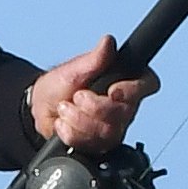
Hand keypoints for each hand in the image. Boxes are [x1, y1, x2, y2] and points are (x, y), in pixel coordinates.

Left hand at [27, 36, 158, 152]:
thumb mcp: (73, 69)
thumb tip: (108, 42)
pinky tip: (63, 124)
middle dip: (95, 107)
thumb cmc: (60, 87)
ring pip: (108, 132)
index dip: (134, 90)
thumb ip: (94, 59)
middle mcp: (123, 108)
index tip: (112, 91)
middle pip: (124, 113)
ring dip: (79, 120)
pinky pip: (92, 145)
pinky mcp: (100, 146)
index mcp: (123, 83)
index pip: (147, 84)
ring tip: (64, 109)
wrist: (40, 110)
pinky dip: (72, 134)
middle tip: (77, 97)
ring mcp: (113, 129)